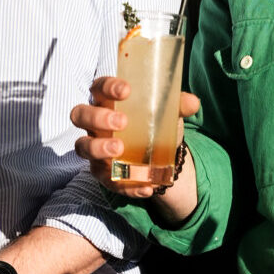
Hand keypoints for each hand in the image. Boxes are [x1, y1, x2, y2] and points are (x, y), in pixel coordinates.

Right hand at [71, 76, 199, 198]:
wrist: (159, 156)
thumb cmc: (154, 123)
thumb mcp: (167, 113)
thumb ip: (178, 105)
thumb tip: (193, 103)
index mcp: (108, 101)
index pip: (98, 88)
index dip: (107, 86)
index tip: (126, 90)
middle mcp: (95, 123)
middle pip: (80, 114)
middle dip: (98, 117)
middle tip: (122, 122)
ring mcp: (95, 149)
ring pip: (82, 147)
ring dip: (99, 148)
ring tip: (120, 150)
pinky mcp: (103, 173)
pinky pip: (108, 180)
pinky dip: (127, 186)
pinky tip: (146, 186)